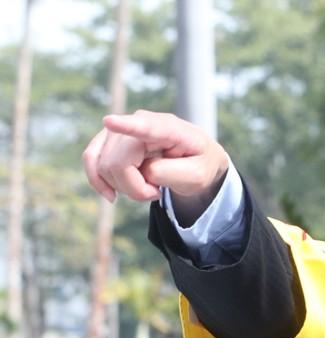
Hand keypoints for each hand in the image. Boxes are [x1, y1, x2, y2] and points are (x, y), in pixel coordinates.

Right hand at [82, 109, 228, 217]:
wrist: (193, 159)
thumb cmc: (198, 164)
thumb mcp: (197, 175)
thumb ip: (171, 172)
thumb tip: (143, 170)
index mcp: (170, 128)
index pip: (147, 127)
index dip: (127, 126)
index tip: (110, 122)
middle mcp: (140, 121)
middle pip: (118, 163)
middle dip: (135, 188)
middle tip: (157, 191)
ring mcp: (121, 129)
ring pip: (103, 166)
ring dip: (123, 187)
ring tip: (148, 185)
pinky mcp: (107, 140)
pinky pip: (92, 162)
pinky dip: (100, 182)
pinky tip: (112, 195)